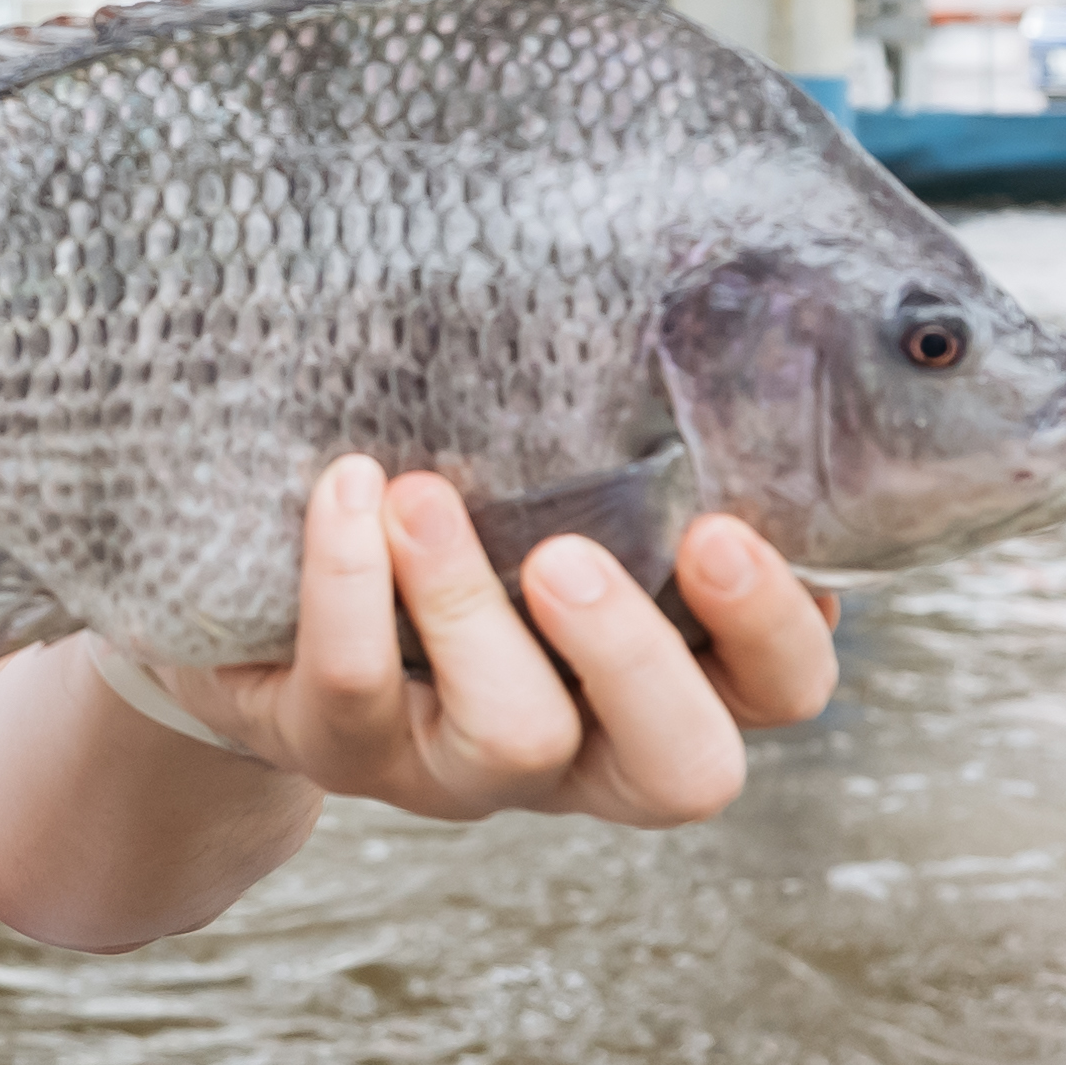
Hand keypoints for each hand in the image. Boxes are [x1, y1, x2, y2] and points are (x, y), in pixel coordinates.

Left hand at [146, 457, 837, 828]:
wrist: (282, 607)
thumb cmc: (464, 516)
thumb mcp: (556, 480)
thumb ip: (625, 435)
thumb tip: (676, 294)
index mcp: (674, 680)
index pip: (782, 692)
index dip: (773, 630)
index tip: (720, 528)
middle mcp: (590, 750)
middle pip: (683, 770)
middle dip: (636, 658)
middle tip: (568, 556)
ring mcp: (468, 770)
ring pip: (516, 736)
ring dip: (469, 604)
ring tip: (421, 496)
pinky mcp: (348, 753)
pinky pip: (355, 688)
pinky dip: (348, 581)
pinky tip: (348, 489)